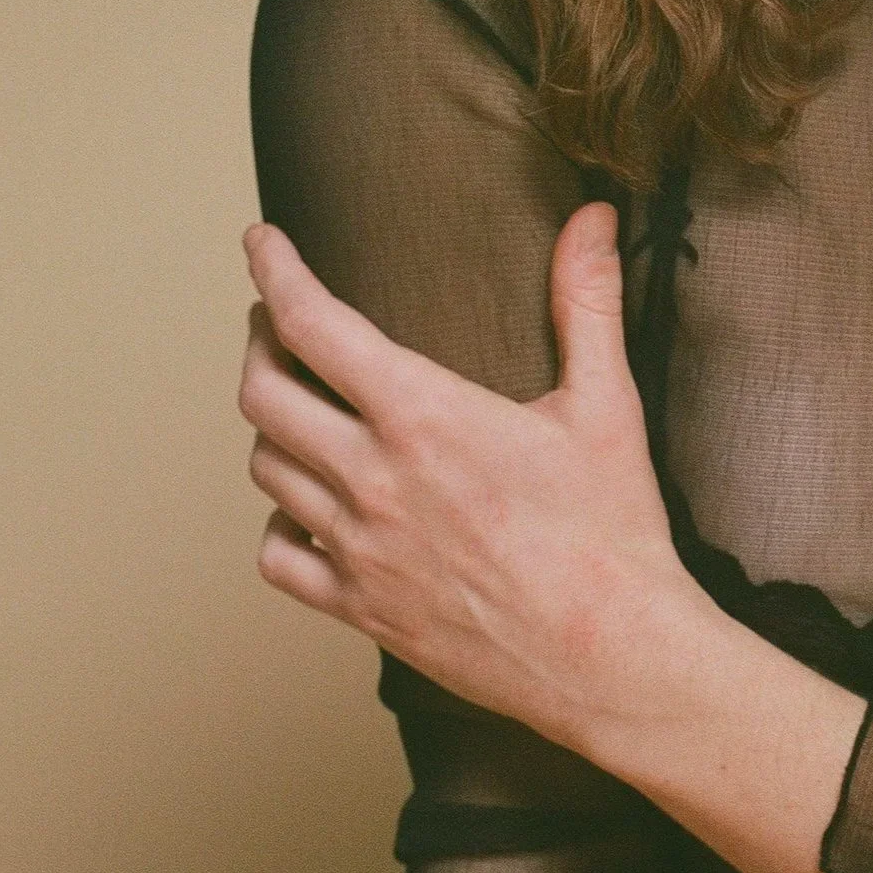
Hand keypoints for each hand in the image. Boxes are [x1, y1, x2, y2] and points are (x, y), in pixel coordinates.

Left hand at [239, 202, 696, 754]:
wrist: (610, 654)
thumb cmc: (611, 531)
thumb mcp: (605, 403)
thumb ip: (588, 301)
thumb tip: (592, 218)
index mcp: (424, 415)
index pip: (313, 323)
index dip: (274, 272)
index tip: (261, 242)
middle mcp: (373, 478)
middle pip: (264, 393)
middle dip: (261, 340)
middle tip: (277, 318)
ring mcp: (358, 548)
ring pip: (266, 468)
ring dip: (271, 423)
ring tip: (296, 400)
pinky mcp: (360, 608)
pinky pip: (279, 555)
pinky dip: (281, 519)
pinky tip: (309, 504)